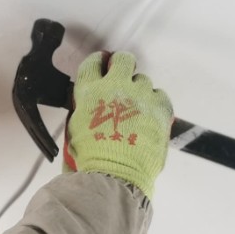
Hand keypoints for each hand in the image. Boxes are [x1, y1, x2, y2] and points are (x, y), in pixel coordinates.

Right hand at [65, 51, 173, 198]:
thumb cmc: (92, 159)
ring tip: (137, 109)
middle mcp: (115, 86)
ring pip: (143, 79)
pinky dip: (155, 103)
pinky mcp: (160, 106)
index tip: (103, 64)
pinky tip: (150, 116)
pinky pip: (160, 94)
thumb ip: (83, 112)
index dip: (99, 62)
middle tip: (123, 78)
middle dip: (123, 65)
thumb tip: (89, 110)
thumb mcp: (75, 131)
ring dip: (139, 91)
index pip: (93, 63)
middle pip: (123, 60)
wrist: (116, 173)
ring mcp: (139, 94)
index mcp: (89, 92)